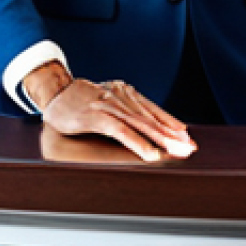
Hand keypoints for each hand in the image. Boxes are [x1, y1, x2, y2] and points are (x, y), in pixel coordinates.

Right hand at [26, 63, 195, 161]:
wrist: (56, 92)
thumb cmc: (81, 99)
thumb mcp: (107, 99)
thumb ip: (124, 108)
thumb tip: (144, 122)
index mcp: (126, 92)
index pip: (154, 110)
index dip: (171, 122)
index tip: (185, 135)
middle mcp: (123, 96)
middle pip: (152, 118)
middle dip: (172, 133)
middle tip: (189, 146)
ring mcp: (111, 105)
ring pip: (142, 124)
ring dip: (161, 139)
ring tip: (176, 151)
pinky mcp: (99, 116)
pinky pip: (123, 132)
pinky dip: (139, 143)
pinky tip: (150, 153)